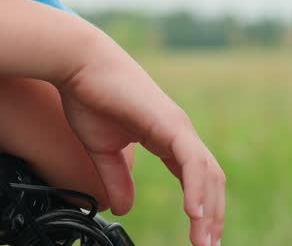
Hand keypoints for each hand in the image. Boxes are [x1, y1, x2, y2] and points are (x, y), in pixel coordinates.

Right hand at [57, 48, 224, 245]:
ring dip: (208, 210)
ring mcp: (178, 126)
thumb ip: (117, 178)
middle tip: (207, 245)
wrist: (78, 64)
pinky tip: (193, 212)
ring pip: (207, 174)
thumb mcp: (104, 149)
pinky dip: (195, 188)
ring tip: (203, 239)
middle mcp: (179, 132)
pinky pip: (191, 161)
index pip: (195, 177)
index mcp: (167, 137)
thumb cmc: (89, 97)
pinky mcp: (169, 123)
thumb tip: (124, 208)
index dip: (201, 208)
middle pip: (210, 180)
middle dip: (212, 216)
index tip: (201, 237)